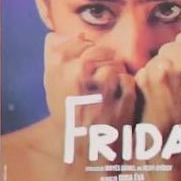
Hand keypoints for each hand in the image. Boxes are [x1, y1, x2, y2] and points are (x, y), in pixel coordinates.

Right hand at [43, 33, 136, 180]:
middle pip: (99, 49)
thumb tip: (78, 34)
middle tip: (93, 90)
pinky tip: (114, 103)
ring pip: (115, 62)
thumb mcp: (52, 84)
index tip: (79, 76)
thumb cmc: (68, 113)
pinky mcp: (124, 90)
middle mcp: (79, 69)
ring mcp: (103, 79)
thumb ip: (58, 55)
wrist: (86, 147)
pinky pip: (128, 77)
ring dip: (113, 76)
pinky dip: (125, 89)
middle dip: (100, 64)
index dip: (81, 56)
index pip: (78, 41)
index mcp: (58, 64)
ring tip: (103, 98)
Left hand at [134, 21, 180, 180]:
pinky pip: (143, 69)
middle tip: (177, 90)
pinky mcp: (150, 76)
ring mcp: (171, 66)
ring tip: (167, 95)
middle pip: (172, 45)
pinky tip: (153, 100)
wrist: (176, 142)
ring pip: (157, 56)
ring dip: (157, 73)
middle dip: (170, 63)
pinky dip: (144, 83)